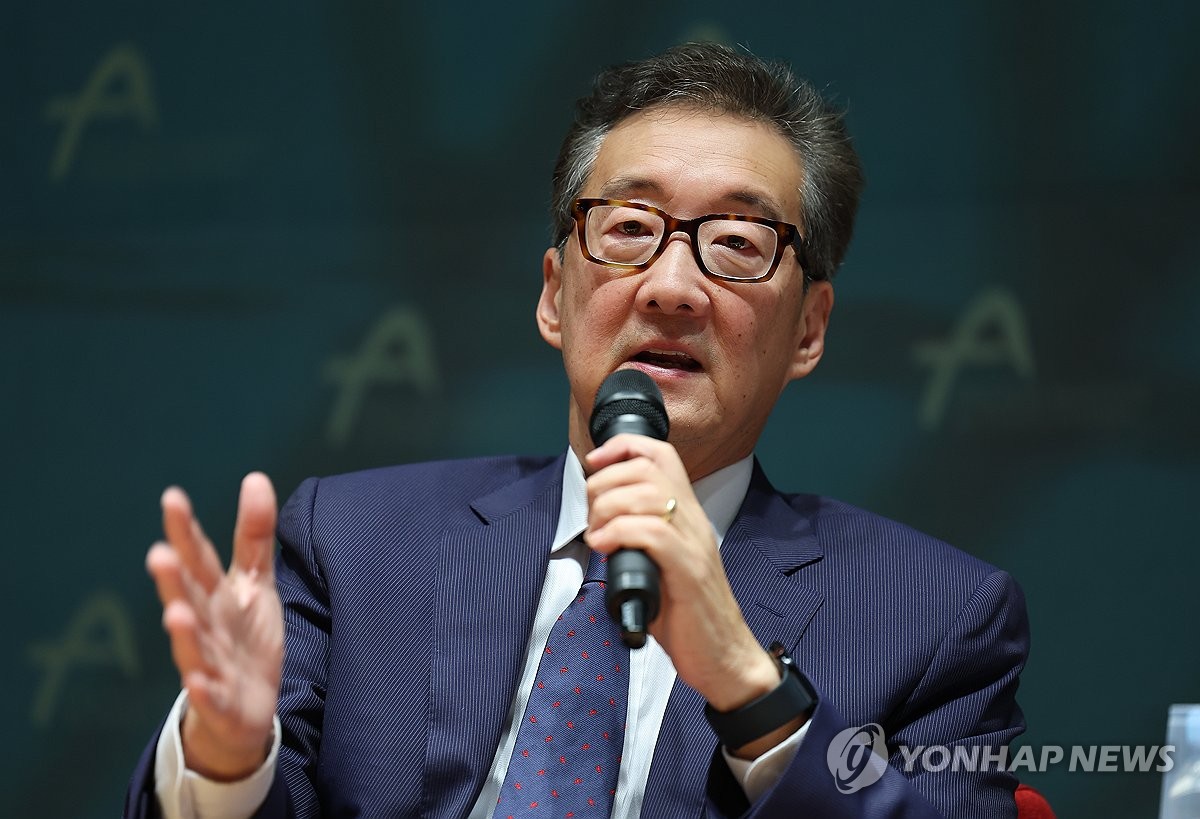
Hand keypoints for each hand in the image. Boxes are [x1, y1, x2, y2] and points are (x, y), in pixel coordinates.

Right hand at [145, 472, 283, 779]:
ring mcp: (209, 663)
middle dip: (173, 579)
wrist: (246, 706)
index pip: (198, 557)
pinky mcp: (221, 700)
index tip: (173, 498)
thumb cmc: (245, 636)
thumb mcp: (255, 581)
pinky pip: (209, 695)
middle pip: (188, 598)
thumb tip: (255, 477)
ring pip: (192, 646)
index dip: (185, 530)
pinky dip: (202, 688)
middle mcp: (205, 625)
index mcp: (214, 594)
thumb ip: (254, 535)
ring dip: (183, 631)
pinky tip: (195, 681)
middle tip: (159, 553)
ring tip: (174, 612)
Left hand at [582, 436, 779, 713]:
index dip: (623, 447)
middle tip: (592, 515)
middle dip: (606, 482)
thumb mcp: (659, 565)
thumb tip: (599, 528)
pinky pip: (655, 534)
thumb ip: (639, 539)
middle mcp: (693, 522)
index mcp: (686, 516)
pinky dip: (622, 532)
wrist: (725, 659)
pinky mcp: (690, 573)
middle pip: (648, 469)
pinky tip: (605, 547)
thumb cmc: (688, 617)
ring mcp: (694, 545)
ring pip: (649, 495)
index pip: (662, 455)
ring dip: (609, 507)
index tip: (595, 462)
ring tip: (598, 534)